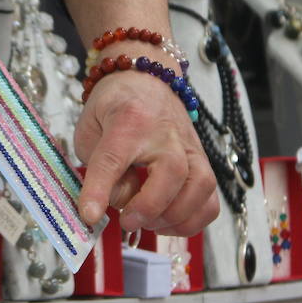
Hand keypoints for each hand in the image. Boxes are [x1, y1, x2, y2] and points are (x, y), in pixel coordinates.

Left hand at [73, 69, 218, 235]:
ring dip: (175, 217)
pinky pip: (211, 198)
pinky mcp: (203, 160)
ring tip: (149, 223)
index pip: (113, 158)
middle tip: (128, 221)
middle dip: (150, 207)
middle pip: (172, 172)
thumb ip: (98, 169)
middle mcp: (165, 133)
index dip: (99, 191)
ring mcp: (190, 147)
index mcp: (129, 121)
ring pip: (201, 186)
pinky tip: (169, 222)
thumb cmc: (115, 107)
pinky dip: (193, 220)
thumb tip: (110, 205)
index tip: (90, 215)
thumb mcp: (90, 131)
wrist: (146, 79)